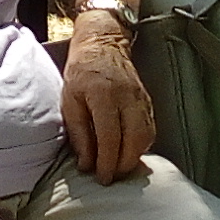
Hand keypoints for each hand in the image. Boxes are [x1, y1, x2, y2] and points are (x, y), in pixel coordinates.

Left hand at [60, 26, 153, 183]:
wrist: (103, 42)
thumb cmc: (81, 70)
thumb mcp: (70, 99)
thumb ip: (79, 132)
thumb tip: (86, 162)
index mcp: (104, 96)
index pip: (110, 138)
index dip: (106, 162)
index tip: (100, 177)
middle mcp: (127, 98)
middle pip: (134, 141)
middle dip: (123, 165)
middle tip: (110, 177)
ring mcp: (141, 99)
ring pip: (146, 137)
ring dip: (134, 157)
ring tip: (119, 167)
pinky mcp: (147, 100)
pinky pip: (150, 129)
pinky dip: (142, 145)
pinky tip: (129, 152)